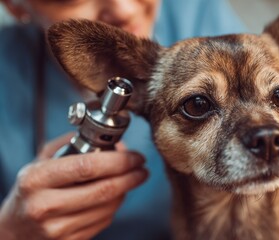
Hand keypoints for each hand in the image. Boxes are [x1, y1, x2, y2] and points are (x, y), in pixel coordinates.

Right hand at [0, 133, 147, 239]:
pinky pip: (105, 220)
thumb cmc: (31, 191)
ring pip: (109, 206)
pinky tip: (113, 196)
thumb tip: (112, 142)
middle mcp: (45, 206)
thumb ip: (72, 145)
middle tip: (142, 167)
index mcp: (36, 180)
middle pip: (104, 189)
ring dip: (125, 190)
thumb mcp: (40, 162)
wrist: (13, 230)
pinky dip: (115, 205)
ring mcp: (57, 229)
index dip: (119, 160)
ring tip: (128, 179)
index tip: (135, 156)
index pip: (87, 167)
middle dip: (131, 176)